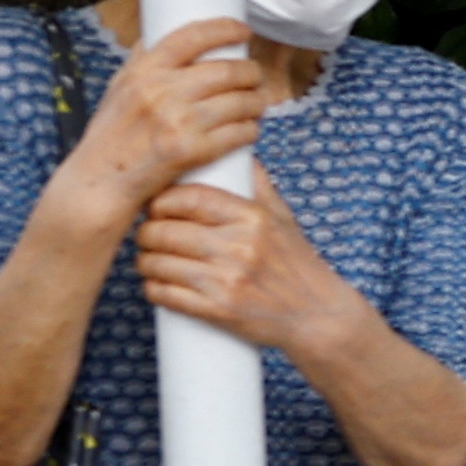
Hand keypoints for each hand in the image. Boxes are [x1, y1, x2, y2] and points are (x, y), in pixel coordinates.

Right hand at [56, 17, 263, 232]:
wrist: (98, 183)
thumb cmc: (111, 136)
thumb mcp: (118, 90)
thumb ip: (140, 64)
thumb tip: (156, 37)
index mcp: (143, 72)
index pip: (191, 37)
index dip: (225, 29)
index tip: (242, 31)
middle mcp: (160, 92)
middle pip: (228, 70)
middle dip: (251, 73)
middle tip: (255, 78)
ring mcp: (177, 121)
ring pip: (241, 101)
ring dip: (257, 102)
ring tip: (257, 104)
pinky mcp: (191, 150)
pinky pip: (239, 133)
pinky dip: (250, 130)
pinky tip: (249, 130)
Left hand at [130, 170, 366, 358]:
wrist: (319, 317)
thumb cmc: (298, 265)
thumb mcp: (283, 218)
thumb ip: (257, 184)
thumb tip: (238, 148)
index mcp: (252, 218)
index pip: (186, 197)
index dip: (160, 202)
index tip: (157, 208)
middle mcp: (239, 246)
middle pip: (163, 231)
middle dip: (147, 234)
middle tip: (149, 237)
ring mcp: (227, 280)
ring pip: (157, 263)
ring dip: (145, 262)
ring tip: (150, 261)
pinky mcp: (218, 310)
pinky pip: (163, 294)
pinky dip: (152, 289)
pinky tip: (156, 285)